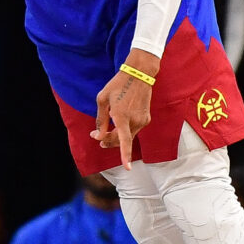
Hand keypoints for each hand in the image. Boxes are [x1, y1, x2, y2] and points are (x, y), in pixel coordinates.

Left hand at [90, 53, 157, 169]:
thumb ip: (101, 119)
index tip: (128, 168)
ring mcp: (142, 120)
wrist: (139, 75)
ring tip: (104, 132)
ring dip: (116, 137)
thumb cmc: (117, 85)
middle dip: (108, 142)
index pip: (124, 140)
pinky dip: (125, 130)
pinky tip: (118, 122)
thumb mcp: (102, 100)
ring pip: (128, 136)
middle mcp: (134, 120)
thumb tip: (99, 135)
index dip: (125, 156)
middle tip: (97, 138)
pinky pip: (133, 130)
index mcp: (121, 115)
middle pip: (121, 141)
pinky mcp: (146, 119)